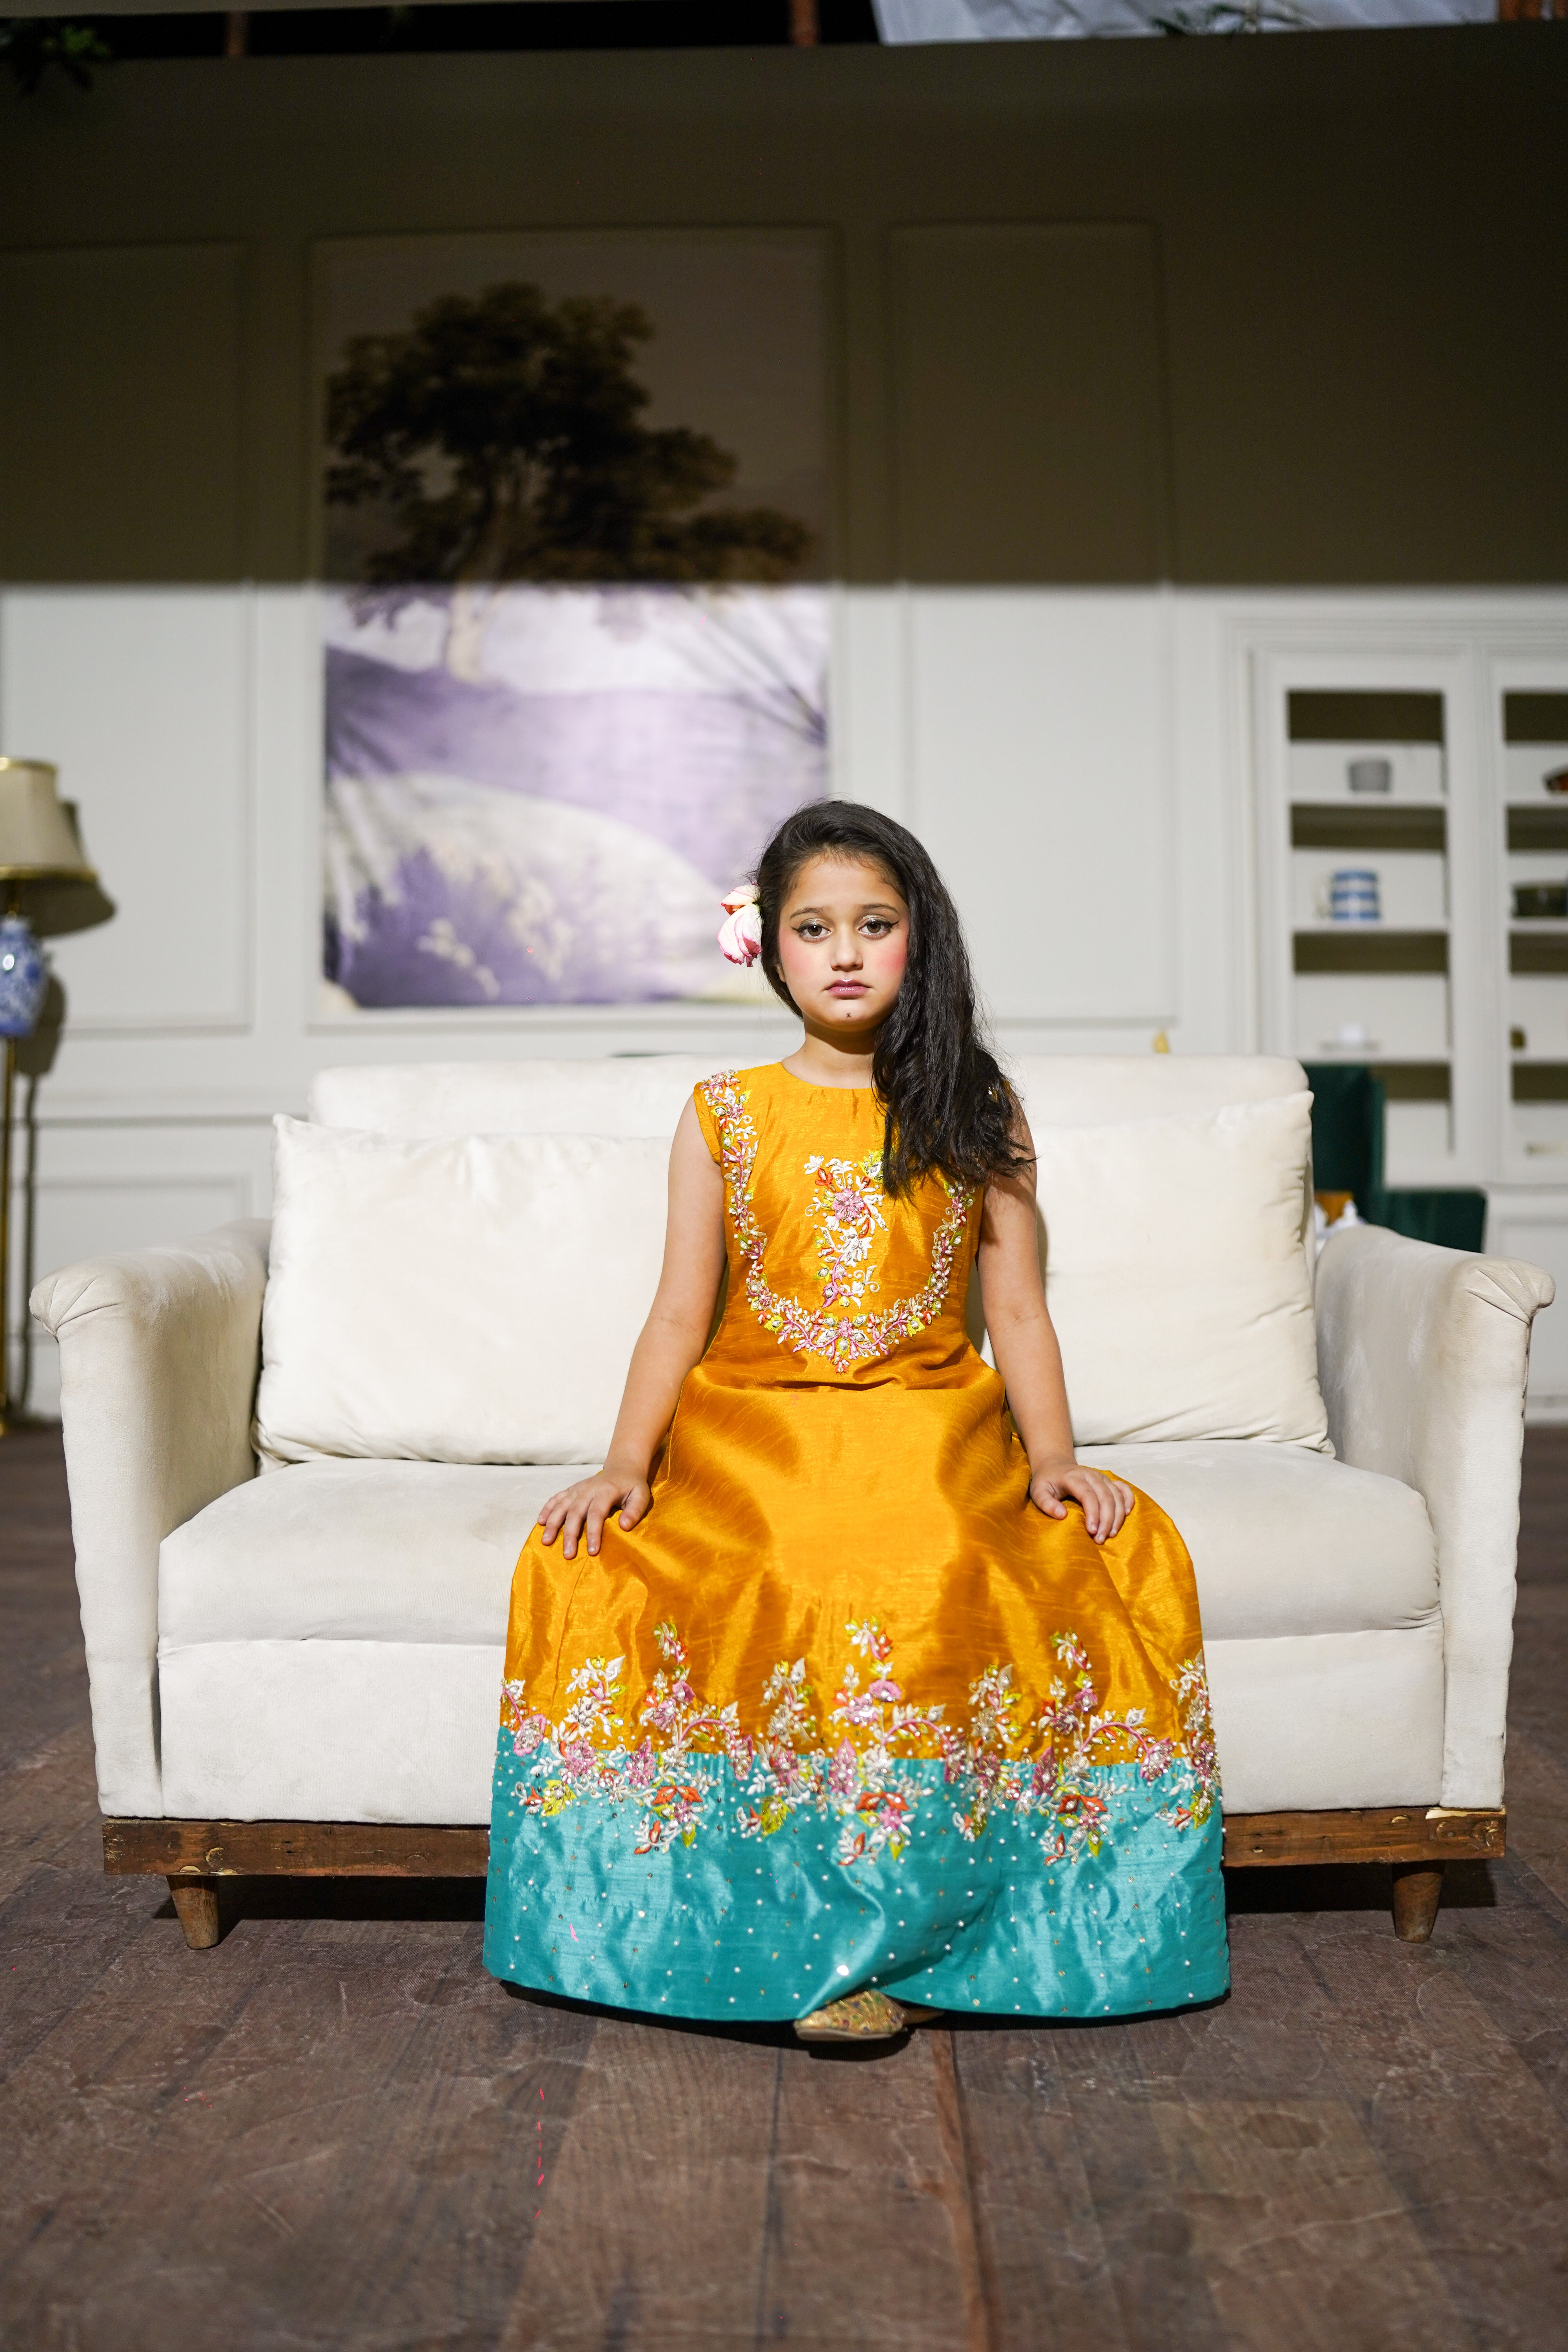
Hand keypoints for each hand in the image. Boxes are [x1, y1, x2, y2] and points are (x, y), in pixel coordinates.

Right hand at [536, 1465, 650, 1559]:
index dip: (593, 1533)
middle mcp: (588, 1489)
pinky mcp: (571, 1490)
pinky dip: (547, 1509)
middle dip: (570, 1534)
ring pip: (562, 1506)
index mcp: (606, 1491)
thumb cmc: (632, 1486)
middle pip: (575, 1513)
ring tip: (546, 1541)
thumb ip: (634, 1511)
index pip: (596, 1514)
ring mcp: (577, 1489)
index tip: (592, 1552)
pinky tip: (540, 1522)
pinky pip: (556, 1499)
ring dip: (553, 1524)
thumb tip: (624, 1526)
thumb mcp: (641, 1496)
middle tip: (568, 1554)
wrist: (622, 1467)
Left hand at [1029, 1461, 1134, 1542]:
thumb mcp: (1038, 1491)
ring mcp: (1101, 1477)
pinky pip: (1124, 1488)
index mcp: (1073, 1477)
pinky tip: (1127, 1514)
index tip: (1091, 1531)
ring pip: (1116, 1495)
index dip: (1093, 1514)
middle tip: (1100, 1539)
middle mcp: (1090, 1475)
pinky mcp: (1108, 1480)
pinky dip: (1128, 1500)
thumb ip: (1046, 1503)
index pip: (1088, 1495)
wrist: (1055, 1464)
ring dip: (1117, 1516)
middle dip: (1105, 1520)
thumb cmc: (1046, 1481)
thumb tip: (1062, 1515)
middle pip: (1105, 1497)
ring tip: (1111, 1534)